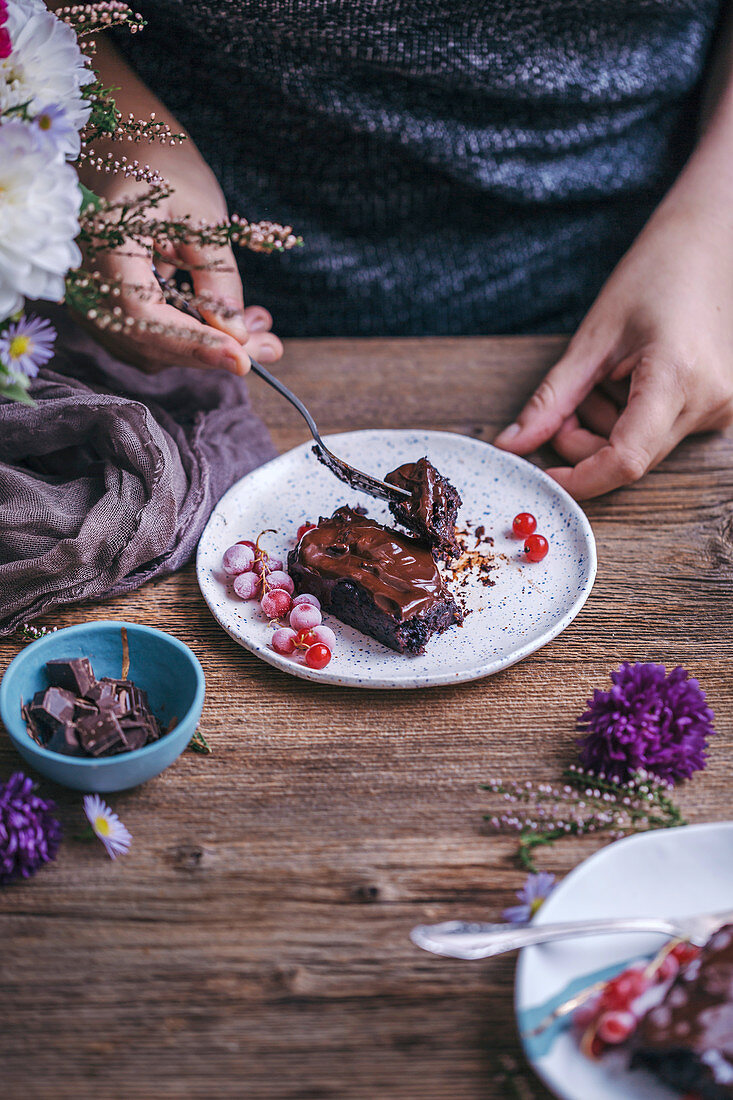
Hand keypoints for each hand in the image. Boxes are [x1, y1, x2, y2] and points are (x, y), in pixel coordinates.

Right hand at [81, 139, 282, 375]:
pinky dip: (189, 339)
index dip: (193, 342)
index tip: (241, 358)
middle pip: (149, 341)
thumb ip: (218, 279)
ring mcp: (90, 299)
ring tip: (258, 328)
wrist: (124, 150)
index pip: (143, 315)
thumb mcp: (202, 216)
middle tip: (271, 346)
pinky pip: (147, 340)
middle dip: (212, 350)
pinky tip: (227, 323)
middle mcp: (84, 280)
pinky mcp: (106, 308)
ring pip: (150, 349)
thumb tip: (238, 336)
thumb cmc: (161, 171)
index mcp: (101, 244)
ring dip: (205, 348)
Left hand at [494, 202, 732, 497]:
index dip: (578, 478)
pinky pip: (660, 435)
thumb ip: (551, 399)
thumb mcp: (592, 337)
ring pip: (643, 450)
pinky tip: (630, 379)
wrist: (710, 246)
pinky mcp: (719, 410)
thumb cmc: (654, 276)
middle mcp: (709, 402)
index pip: (624, 461)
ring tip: (606, 376)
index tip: (542, 475)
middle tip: (566, 405)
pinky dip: (630, 419)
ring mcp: (720, 409)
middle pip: (629, 459)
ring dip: (606, 428)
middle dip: (584, 443)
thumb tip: (511, 444)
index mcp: (677, 377)